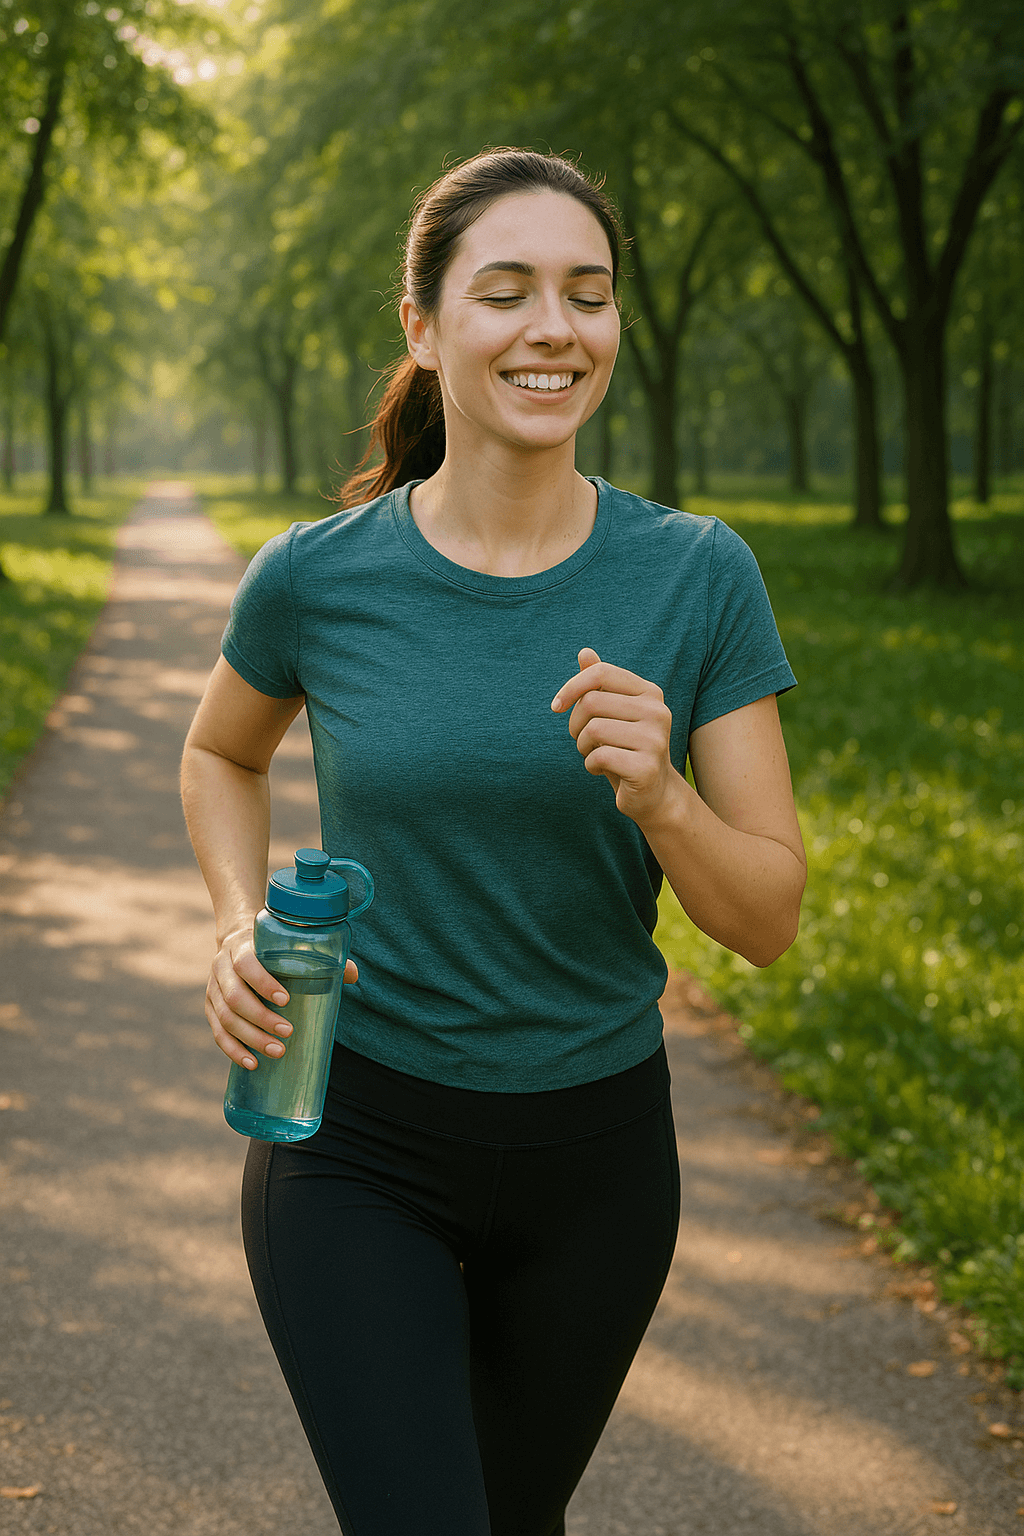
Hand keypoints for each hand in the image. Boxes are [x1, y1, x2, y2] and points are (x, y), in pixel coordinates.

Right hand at [206, 923, 358, 1070]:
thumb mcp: (286, 945)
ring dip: (250, 1038)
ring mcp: (212, 990)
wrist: (236, 940)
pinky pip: (218, 1032)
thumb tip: (352, 975)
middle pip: (234, 997)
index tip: (286, 1000)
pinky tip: (251, 1063)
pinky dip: (233, 1050)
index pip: (245, 964)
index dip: (263, 983)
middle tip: (288, 1033)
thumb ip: (319, 958)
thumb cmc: (269, 947)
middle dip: (261, 1018)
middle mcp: (221, 968)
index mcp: (240, 947)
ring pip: (225, 1018)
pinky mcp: (210, 1008)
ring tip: (277, 1051)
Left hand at [551, 647, 677, 824]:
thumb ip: (600, 684)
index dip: (571, 687)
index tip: (556, 707)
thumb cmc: (625, 746)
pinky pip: (599, 757)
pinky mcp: (647, 767)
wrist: (653, 792)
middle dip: (576, 725)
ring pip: (593, 730)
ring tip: (596, 755)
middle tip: (584, 740)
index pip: (601, 673)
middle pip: (591, 703)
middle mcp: (657, 711)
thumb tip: (584, 652)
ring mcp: (655, 739)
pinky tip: (602, 769)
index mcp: (649, 692)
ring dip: (583, 747)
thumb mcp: (613, 713)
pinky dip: (590, 765)